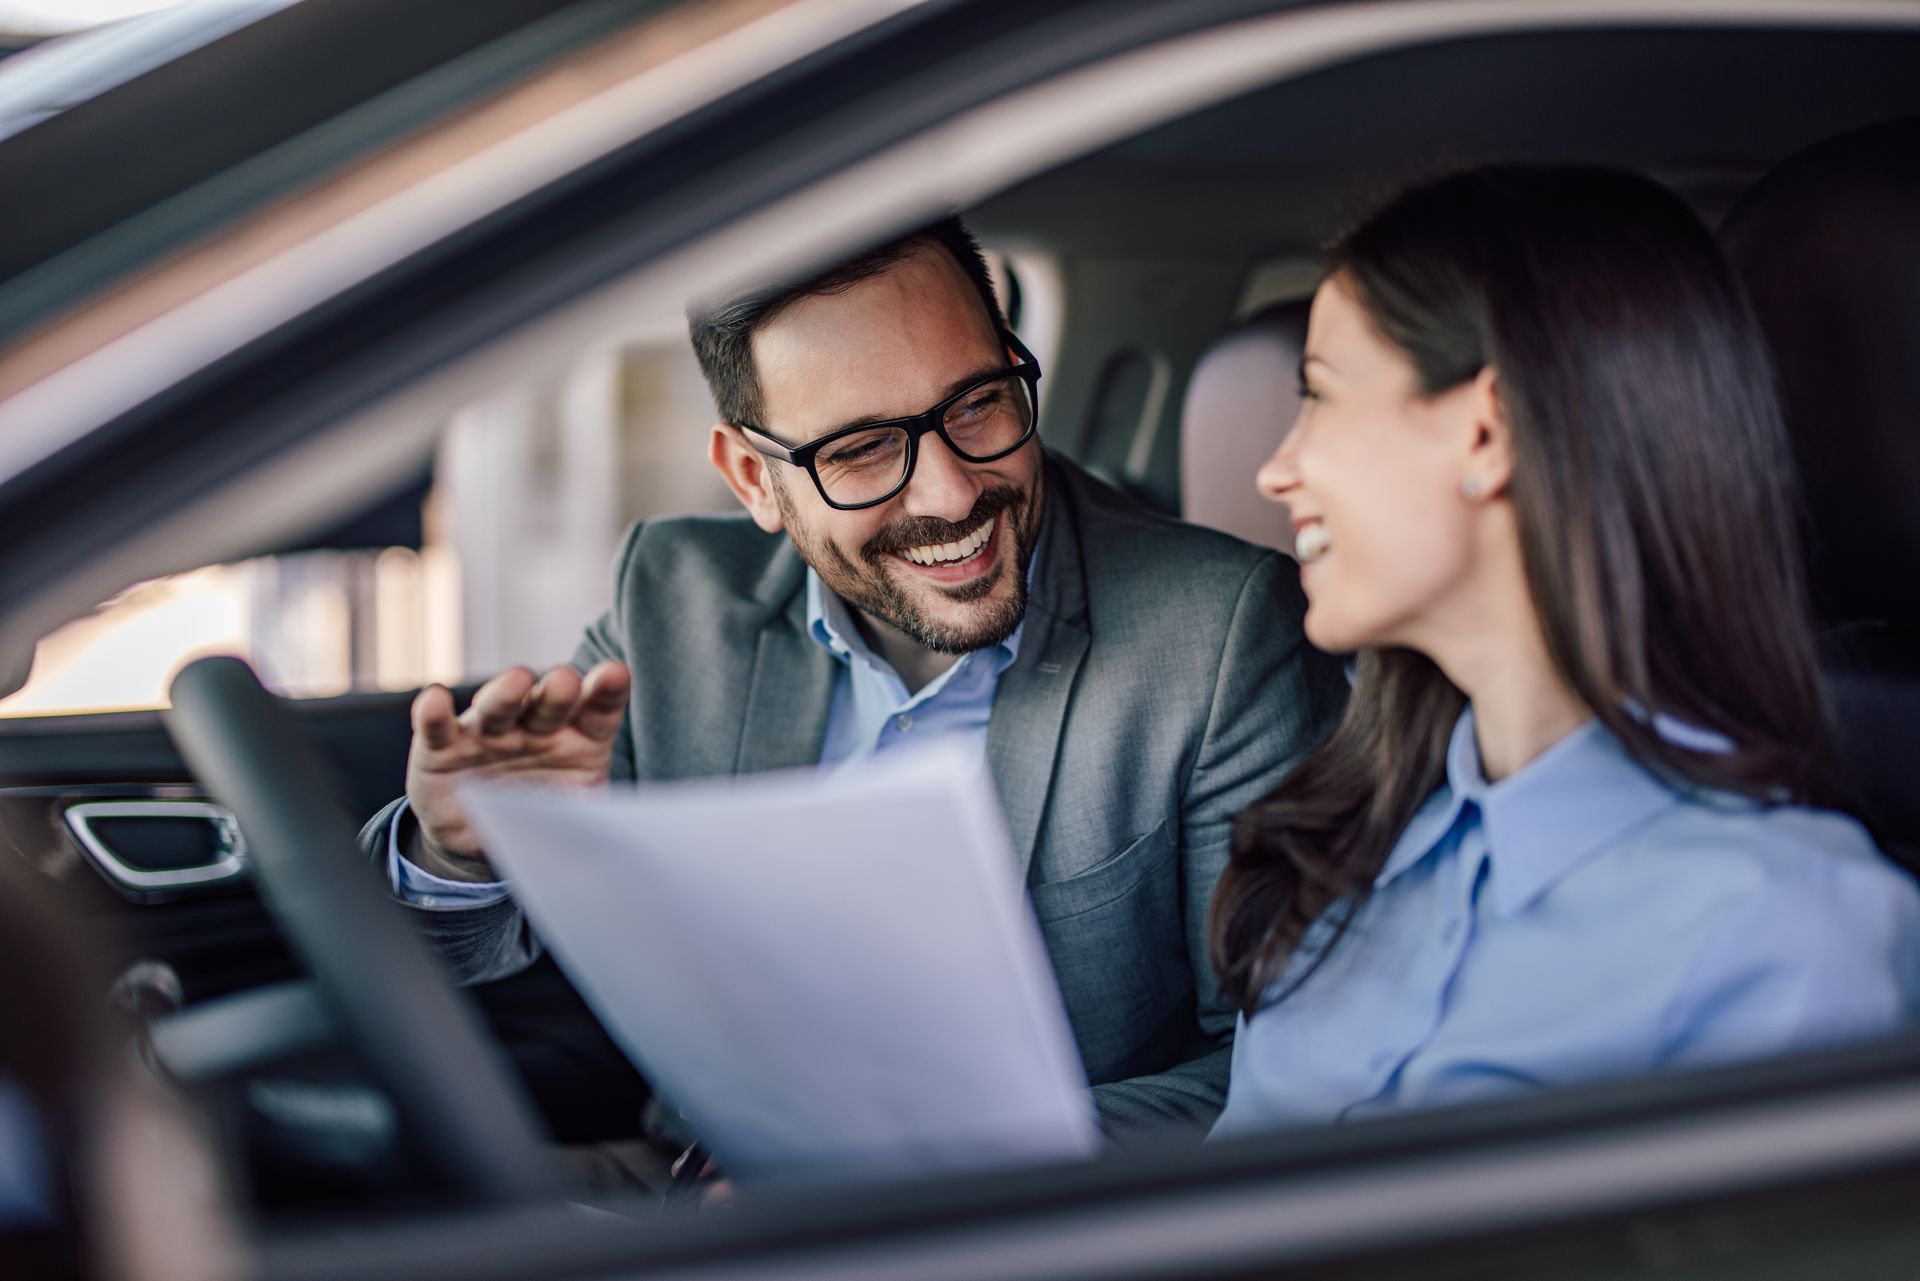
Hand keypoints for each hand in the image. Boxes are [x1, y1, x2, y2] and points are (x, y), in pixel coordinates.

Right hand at [403, 660, 630, 878]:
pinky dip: (434, 713)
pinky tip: (435, 698)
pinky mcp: (441, 748)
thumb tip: (602, 823)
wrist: (482, 840)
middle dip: (557, 691)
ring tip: (518, 681)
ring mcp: (488, 734)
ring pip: (497, 708)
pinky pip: (437, 728)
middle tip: (565, 681)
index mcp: (577, 739)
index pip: (597, 711)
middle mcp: (534, 727)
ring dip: (506, 693)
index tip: (616, 674)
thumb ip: (590, 816)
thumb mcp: (572, 820)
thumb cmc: (541, 817)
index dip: (606, 692)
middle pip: (548, 703)